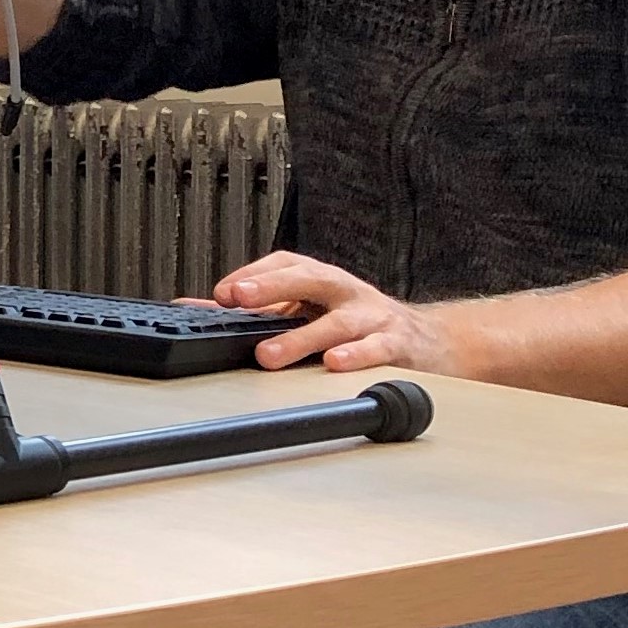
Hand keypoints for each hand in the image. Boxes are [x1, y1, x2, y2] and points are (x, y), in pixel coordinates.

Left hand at [215, 251, 473, 376]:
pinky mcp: (397, 343)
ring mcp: (371, 315)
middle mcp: (344, 290)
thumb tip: (194, 307)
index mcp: (320, 279)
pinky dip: (356, 355)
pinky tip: (335, 364)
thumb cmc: (359, 321)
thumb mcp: (308, 308)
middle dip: (269, 286)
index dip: (251, 275)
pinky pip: (376, 348)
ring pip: (337, 322)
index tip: (222, 294)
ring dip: (302, 338)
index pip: (283, 264)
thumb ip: (257, 309)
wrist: (432, 339)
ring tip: (270, 353)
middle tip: (238, 299)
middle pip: (307, 279)